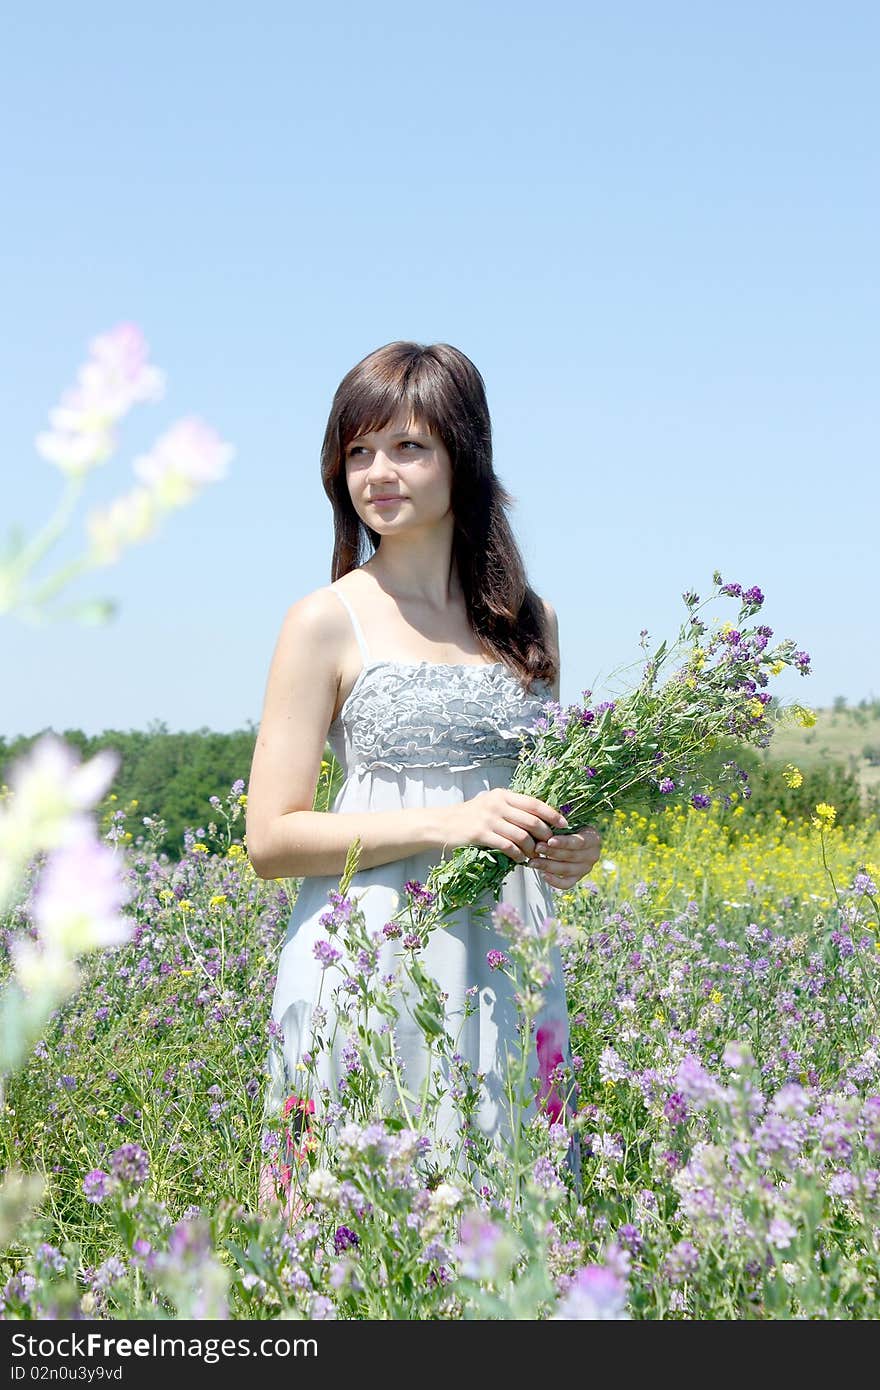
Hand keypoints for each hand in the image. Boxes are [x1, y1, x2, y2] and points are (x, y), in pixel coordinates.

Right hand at [439, 789, 568, 863]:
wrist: (444, 824)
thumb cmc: (471, 816)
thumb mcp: (491, 804)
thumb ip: (512, 808)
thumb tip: (540, 818)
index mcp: (503, 795)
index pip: (534, 803)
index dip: (552, 814)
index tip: (564, 824)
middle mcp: (497, 804)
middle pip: (532, 820)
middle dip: (545, 835)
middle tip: (549, 845)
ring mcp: (489, 818)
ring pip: (522, 835)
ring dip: (532, 848)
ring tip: (534, 855)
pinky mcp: (481, 833)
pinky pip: (507, 846)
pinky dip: (518, 854)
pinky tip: (520, 859)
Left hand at [528, 824, 601, 890]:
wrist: (571, 838)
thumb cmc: (567, 827)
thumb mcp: (567, 821)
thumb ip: (561, 823)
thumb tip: (546, 821)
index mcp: (593, 838)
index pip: (580, 841)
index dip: (564, 842)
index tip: (550, 840)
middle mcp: (592, 855)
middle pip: (571, 856)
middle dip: (552, 852)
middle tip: (536, 847)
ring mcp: (585, 869)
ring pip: (567, 870)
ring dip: (548, 866)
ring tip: (532, 861)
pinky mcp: (577, 879)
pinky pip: (566, 884)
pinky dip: (554, 881)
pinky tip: (542, 874)